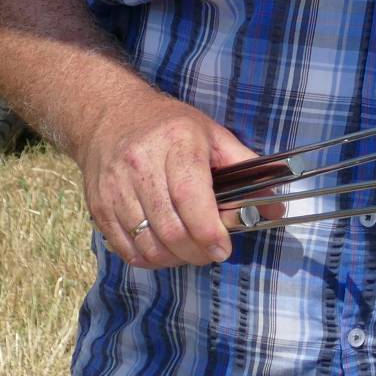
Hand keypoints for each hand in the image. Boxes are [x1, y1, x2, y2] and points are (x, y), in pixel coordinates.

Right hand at [72, 83, 257, 268]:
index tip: (223, 249)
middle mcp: (141, 165)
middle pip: (170, 229)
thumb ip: (245, 169)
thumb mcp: (212, 134)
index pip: (190, 198)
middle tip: (210, 253)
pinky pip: (125, 249)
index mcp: (176, 144)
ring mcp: (115, 188)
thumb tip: (277, 205)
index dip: (209, 232)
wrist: (110, 115)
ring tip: (189, 251)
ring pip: (147, 245)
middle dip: (196, 252)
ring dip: (174, 259)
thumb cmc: (169, 126)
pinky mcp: (99, 206)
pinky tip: (164, 249)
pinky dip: (148, 259)